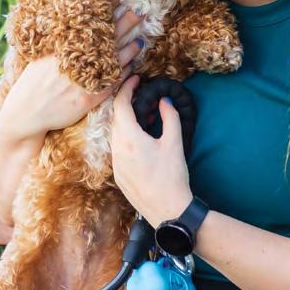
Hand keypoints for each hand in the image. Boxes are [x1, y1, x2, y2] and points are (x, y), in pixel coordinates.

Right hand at [0, 9, 146, 138]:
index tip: (119, 5)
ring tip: (140, 39)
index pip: (89, 28)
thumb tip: (70, 29)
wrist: (27, 112)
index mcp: (62, 49)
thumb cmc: (31, 84)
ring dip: (129, 49)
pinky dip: (124, 73)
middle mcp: (75, 62)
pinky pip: (112, 82)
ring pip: (114, 60)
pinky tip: (132, 65)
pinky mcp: (90, 98)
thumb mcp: (40, 58)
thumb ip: (57, 44)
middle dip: (124, 25)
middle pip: (106, 40)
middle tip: (138, 13)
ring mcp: (84, 81)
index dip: (106, 16)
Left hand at [109, 75, 193, 226]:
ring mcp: (115, 163)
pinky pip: (117, 148)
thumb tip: (165, 101)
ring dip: (126, 122)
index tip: (134, 78)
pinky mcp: (118, 174)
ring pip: (115, 133)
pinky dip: (126, 137)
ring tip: (145, 118)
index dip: (126, 88)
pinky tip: (141, 140)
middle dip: (127, 103)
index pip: (121, 104)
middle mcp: (117, 149)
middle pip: (115, 117)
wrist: (167, 210)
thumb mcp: (174, 143)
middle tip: (143, 97)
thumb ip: (170, 117)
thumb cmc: (172, 177)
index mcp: (129, 138)